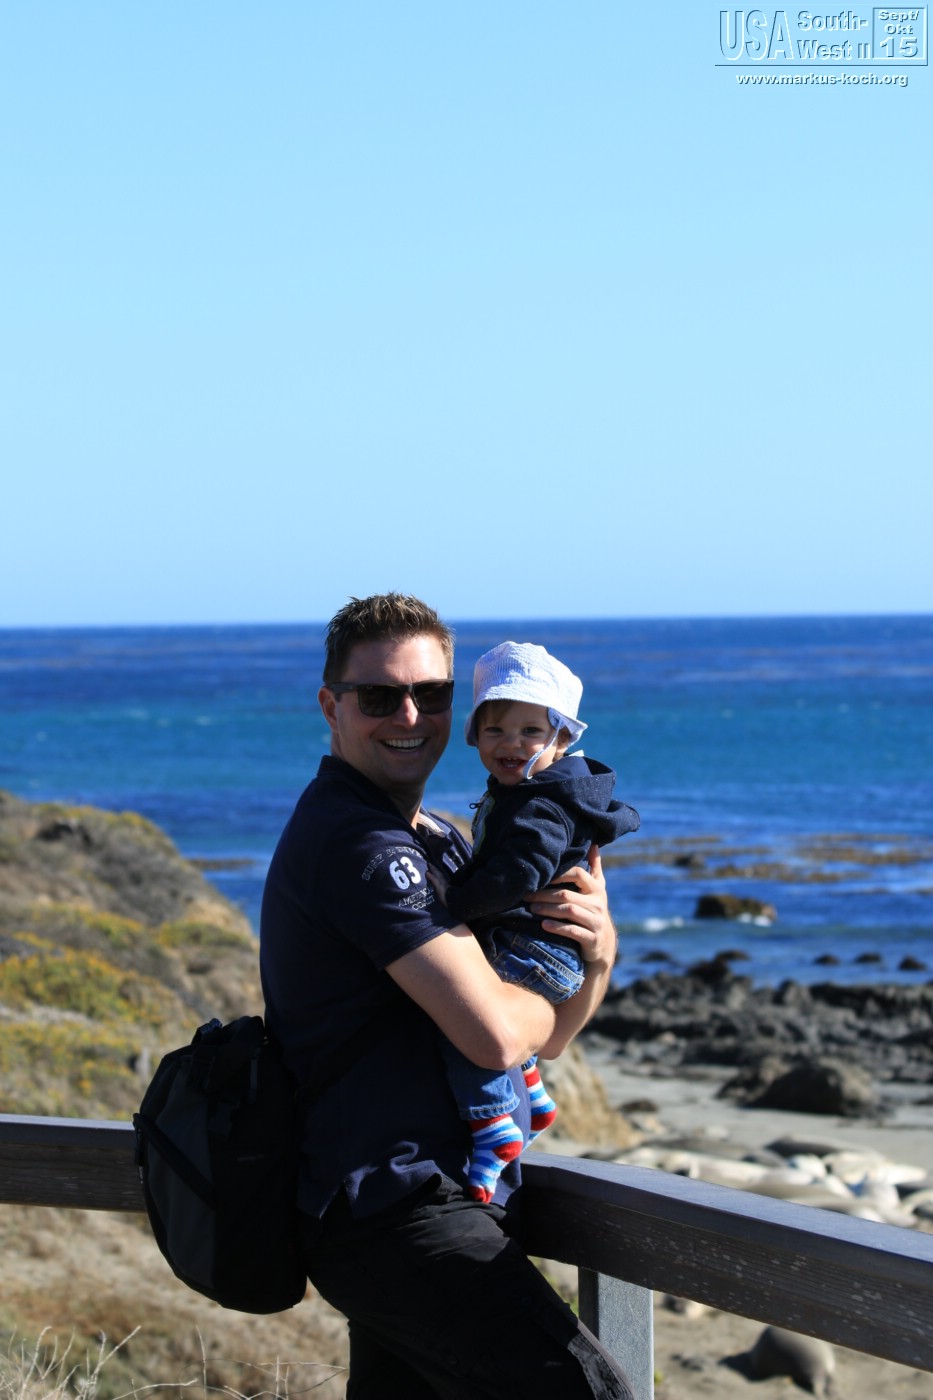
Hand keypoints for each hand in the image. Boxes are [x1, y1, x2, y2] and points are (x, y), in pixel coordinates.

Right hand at [426, 865, 450, 906]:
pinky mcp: (444, 889)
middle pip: (438, 873)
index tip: (429, 863)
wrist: (452, 901)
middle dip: (434, 869)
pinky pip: (439, 881)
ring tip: (432, 872)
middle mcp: (443, 880)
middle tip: (430, 866)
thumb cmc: (444, 893)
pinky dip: (437, 879)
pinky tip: (436, 881)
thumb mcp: (438, 886)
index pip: (436, 871)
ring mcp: (444, 885)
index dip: (432, 868)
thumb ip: (433, 879)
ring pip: (439, 877)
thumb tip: (427, 872)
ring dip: (436, 874)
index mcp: (441, 879)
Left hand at [526, 845, 616, 966]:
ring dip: (547, 909)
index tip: (541, 875)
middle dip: (545, 894)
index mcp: (597, 889)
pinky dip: (557, 927)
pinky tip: (544, 925)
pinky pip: (572, 930)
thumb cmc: (594, 911)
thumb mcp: (598, 889)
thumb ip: (595, 867)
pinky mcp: (592, 939)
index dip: (560, 873)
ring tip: (532, 908)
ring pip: (569, 911)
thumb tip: (594, 844)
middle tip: (526, 896)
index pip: (578, 874)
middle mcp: (598, 904)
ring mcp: (596, 921)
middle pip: (567, 894)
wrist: (604, 945)